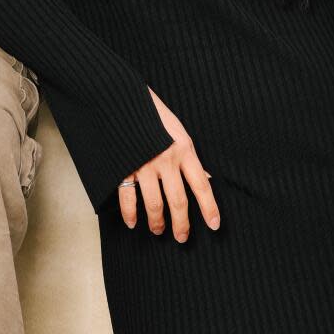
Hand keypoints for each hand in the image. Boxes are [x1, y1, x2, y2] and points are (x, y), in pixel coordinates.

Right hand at [118, 87, 219, 241]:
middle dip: (181, 224)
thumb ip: (188, 155)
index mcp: (183, 149)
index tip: (214, 225)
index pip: (201, 185)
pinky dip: (130, 214)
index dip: (210, 208)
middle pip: (178, 202)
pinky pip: (128, 199)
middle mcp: (166, 160)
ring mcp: (143, 165)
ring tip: (158, 230)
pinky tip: (133, 222)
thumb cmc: (151, 111)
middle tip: (182, 238)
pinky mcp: (123, 167)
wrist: (119, 96)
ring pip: (154, 205)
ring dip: (157, 223)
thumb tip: (205, 176)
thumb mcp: (177, 129)